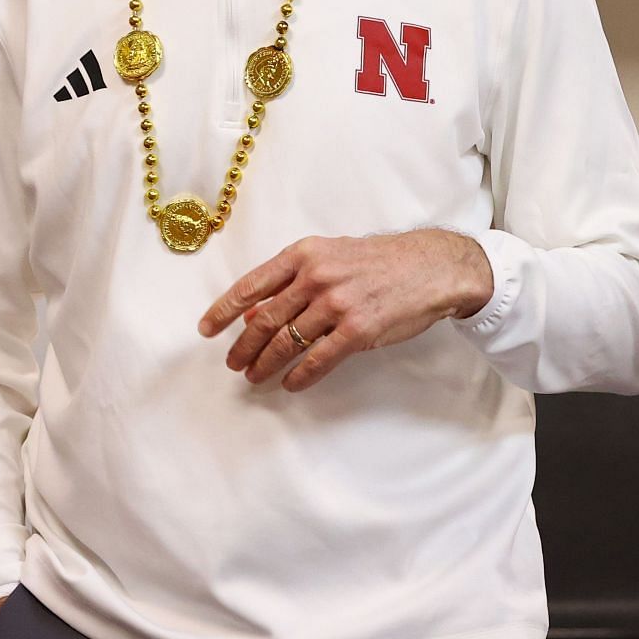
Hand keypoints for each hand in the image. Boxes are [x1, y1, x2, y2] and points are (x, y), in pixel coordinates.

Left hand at [195, 229, 492, 391]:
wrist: (430, 267)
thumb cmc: (378, 262)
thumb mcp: (331, 256)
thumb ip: (294, 280)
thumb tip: (255, 311)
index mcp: (303, 254)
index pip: (251, 285)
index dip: (224, 310)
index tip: (207, 329)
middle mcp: (315, 277)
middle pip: (265, 319)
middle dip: (243, 346)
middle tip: (232, 363)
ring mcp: (336, 304)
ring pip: (287, 341)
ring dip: (266, 363)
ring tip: (254, 376)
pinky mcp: (358, 330)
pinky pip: (319, 359)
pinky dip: (300, 375)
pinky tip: (290, 383)